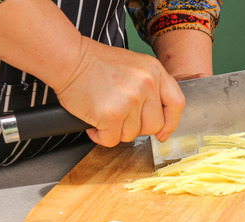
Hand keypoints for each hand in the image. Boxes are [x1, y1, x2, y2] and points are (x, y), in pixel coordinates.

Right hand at [54, 38, 184, 145]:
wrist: (68, 58)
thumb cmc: (95, 63)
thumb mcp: (134, 66)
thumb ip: (150, 88)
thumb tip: (161, 123)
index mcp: (154, 71)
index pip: (176, 103)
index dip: (171, 122)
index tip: (163, 132)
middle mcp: (146, 85)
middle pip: (154, 125)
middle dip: (136, 127)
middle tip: (119, 116)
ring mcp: (130, 100)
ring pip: (132, 135)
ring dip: (116, 130)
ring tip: (103, 113)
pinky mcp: (112, 115)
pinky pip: (112, 140)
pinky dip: (100, 136)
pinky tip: (94, 121)